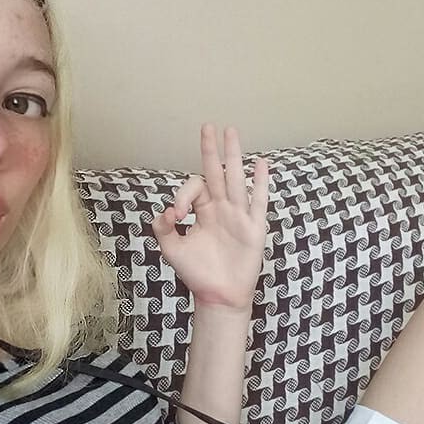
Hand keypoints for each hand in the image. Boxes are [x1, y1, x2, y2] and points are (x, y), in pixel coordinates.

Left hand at [151, 123, 268, 312]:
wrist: (219, 295)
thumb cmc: (197, 274)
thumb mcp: (172, 250)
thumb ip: (163, 229)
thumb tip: (165, 210)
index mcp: (202, 212)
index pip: (194, 189)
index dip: (183, 194)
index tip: (177, 214)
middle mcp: (221, 209)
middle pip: (217, 173)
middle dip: (211, 151)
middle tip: (207, 127)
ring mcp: (238, 216)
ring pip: (236, 180)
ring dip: (234, 156)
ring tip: (231, 132)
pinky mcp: (253, 228)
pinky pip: (258, 202)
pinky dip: (261, 184)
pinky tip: (261, 165)